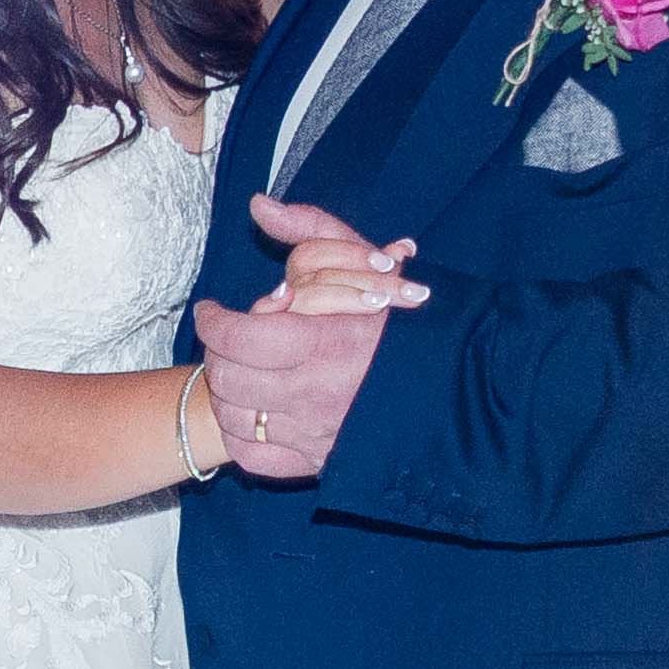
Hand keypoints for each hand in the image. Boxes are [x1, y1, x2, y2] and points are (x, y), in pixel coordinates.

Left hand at [195, 199, 406, 477]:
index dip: (213, 321)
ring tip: (241, 370)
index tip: (210, 310)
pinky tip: (256, 410)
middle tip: (227, 339)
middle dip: (219, 353)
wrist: (458, 383)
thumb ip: (310, 232)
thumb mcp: (364, 262)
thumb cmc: (405, 317)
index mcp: (325, 342)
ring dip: (228, 392)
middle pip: (228, 377)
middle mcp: (316, 394)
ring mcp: (314, 433)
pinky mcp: (318, 462)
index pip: (237, 338)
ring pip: (234, 417)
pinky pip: (253, 455)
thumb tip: (258, 205)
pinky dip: (243, 433)